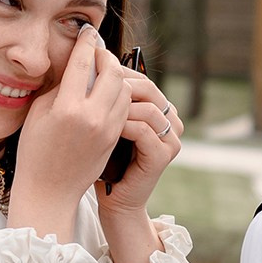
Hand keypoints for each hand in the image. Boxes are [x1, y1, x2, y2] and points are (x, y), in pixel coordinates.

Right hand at [9, 25, 134, 240]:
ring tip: (103, 71)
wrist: (49, 191)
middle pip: (112, 72)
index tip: (87, 30)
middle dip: (106, 56)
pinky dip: (119, 93)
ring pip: (124, 88)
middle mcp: (91, 116)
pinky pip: (124, 106)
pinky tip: (108, 91)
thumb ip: (59, 88)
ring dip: (116, 75)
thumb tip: (75, 66)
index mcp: (67, 108)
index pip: (82, 63)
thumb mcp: (38, 114)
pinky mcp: (114, 137)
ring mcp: (107, 128)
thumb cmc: (34, 152)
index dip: (86, 42)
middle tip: (97, 51)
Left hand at [97, 62, 181, 216]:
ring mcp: (171, 137)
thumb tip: (89, 64)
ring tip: (95, 109)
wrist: (113, 198)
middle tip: (91, 86)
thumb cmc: (104, 160)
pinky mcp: (165, 154)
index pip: (141, 79)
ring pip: (147, 107)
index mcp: (159, 108)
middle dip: (118, 84)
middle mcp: (171, 120)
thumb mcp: (105, 123)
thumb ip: (106, 98)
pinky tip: (104, 128)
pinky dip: (123, 126)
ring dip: (120, 106)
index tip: (90, 70)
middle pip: (148, 88)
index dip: (116, 72)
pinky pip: (144, 130)